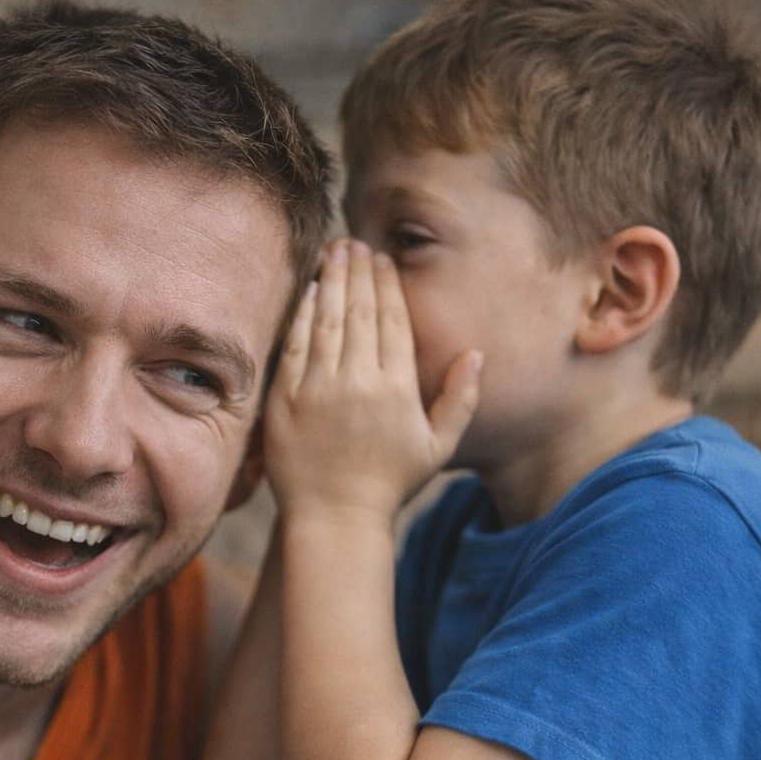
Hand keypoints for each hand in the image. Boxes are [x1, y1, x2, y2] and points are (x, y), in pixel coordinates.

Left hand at [265, 239, 481, 522]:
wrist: (335, 518)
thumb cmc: (390, 483)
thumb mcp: (437, 446)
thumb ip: (460, 399)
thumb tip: (475, 354)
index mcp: (396, 389)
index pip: (392, 321)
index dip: (387, 284)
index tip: (382, 259)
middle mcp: (356, 382)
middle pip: (359, 311)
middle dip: (357, 271)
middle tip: (354, 242)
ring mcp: (317, 389)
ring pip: (326, 320)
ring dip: (331, 281)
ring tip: (333, 252)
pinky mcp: (285, 400)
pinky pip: (295, 346)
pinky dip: (303, 315)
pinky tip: (310, 292)